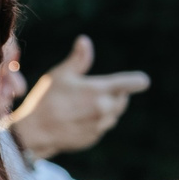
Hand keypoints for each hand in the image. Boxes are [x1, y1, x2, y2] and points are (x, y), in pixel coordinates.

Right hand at [6, 36, 152, 157]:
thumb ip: (78, 59)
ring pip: (113, 115)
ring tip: (86, 105)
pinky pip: (101, 127)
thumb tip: (85, 41)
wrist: (35, 132)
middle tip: (98, 90)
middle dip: (116, 95)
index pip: (130, 84)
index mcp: (99, 91)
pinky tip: (79, 119)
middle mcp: (104, 109)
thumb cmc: (46, 99)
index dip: (138, 81)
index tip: (143, 81)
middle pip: (122, 100)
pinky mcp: (93, 138)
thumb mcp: (60, 75)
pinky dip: (96, 122)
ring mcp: (100, 126)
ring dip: (107, 109)